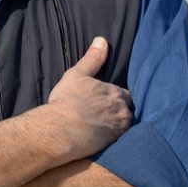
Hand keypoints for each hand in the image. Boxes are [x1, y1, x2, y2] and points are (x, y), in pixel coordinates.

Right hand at [46, 36, 133, 158]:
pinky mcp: (115, 145)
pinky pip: (120, 141)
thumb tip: (102, 40)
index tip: (105, 100)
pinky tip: (101, 139)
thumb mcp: (77, 74)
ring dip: (116, 126)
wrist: (60, 130)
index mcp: (117, 92)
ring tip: (102, 128)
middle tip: (103, 115)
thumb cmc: (67, 101)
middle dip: (119, 111)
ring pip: (124, 126)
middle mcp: (123, 111)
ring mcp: (120, 129)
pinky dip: (112, 139)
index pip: (124, 94)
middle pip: (127, 110)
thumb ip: (92, 58)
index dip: (115, 97)